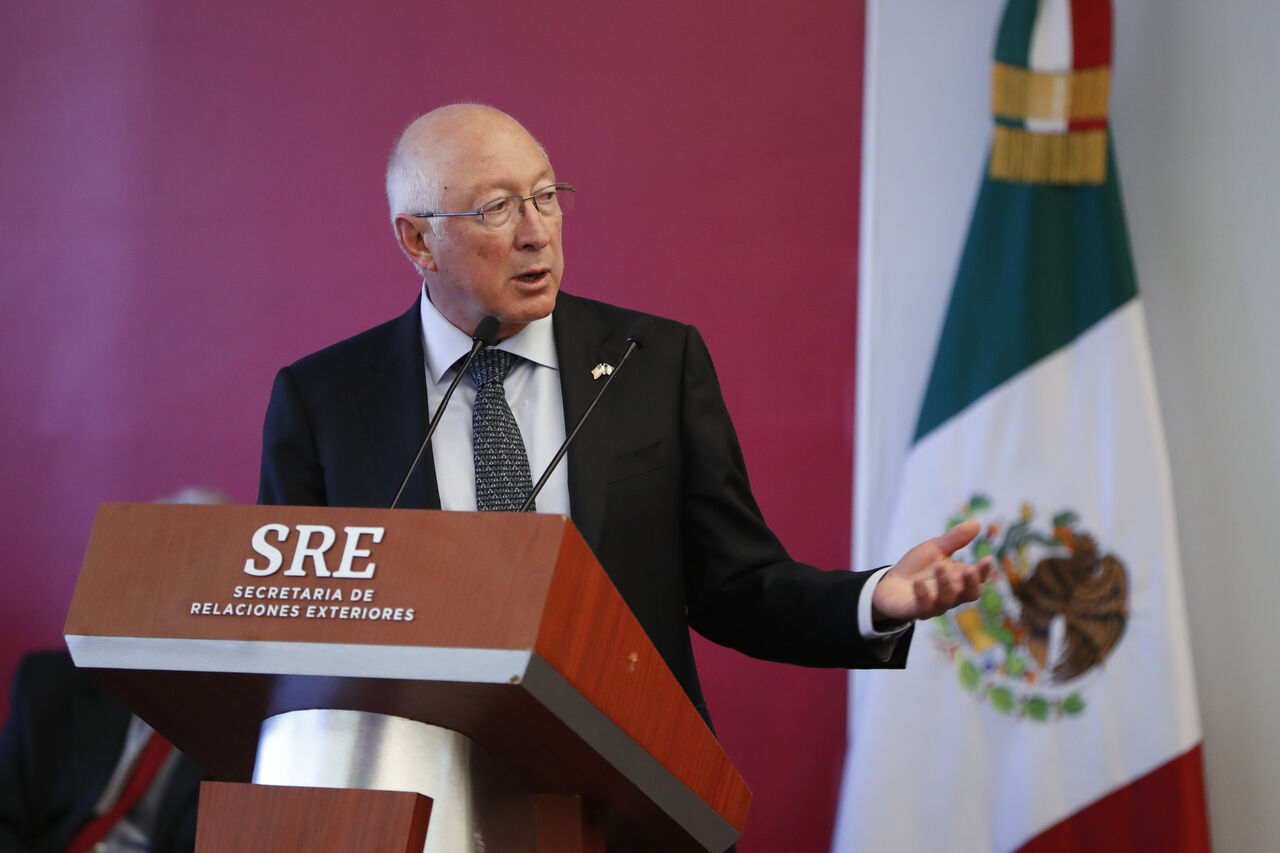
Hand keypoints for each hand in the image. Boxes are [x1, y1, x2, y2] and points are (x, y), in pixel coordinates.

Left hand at [871, 519, 992, 622]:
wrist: (890, 584)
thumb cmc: (918, 567)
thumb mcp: (936, 549)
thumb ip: (955, 539)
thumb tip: (976, 523)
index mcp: (960, 580)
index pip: (978, 578)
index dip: (984, 571)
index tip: (987, 559)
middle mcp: (952, 595)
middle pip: (970, 595)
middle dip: (971, 583)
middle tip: (969, 569)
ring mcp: (935, 606)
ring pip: (947, 600)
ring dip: (945, 583)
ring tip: (938, 565)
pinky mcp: (916, 611)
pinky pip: (923, 608)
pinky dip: (923, 595)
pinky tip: (918, 582)